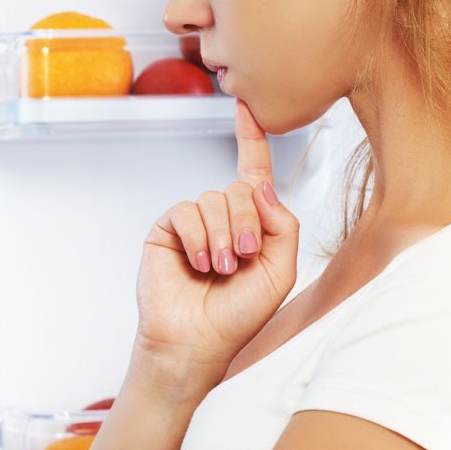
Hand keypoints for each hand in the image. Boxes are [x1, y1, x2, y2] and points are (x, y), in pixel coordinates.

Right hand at [134, 99, 299, 371]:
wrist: (197, 341)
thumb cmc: (238, 315)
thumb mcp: (280, 271)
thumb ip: (283, 225)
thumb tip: (261, 185)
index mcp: (253, 223)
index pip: (253, 172)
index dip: (251, 138)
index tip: (247, 108)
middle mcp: (222, 216)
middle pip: (238, 189)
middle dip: (245, 224)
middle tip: (242, 258)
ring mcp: (193, 221)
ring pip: (212, 199)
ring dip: (221, 237)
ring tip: (218, 268)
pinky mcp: (167, 228)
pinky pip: (185, 212)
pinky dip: (196, 238)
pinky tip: (197, 262)